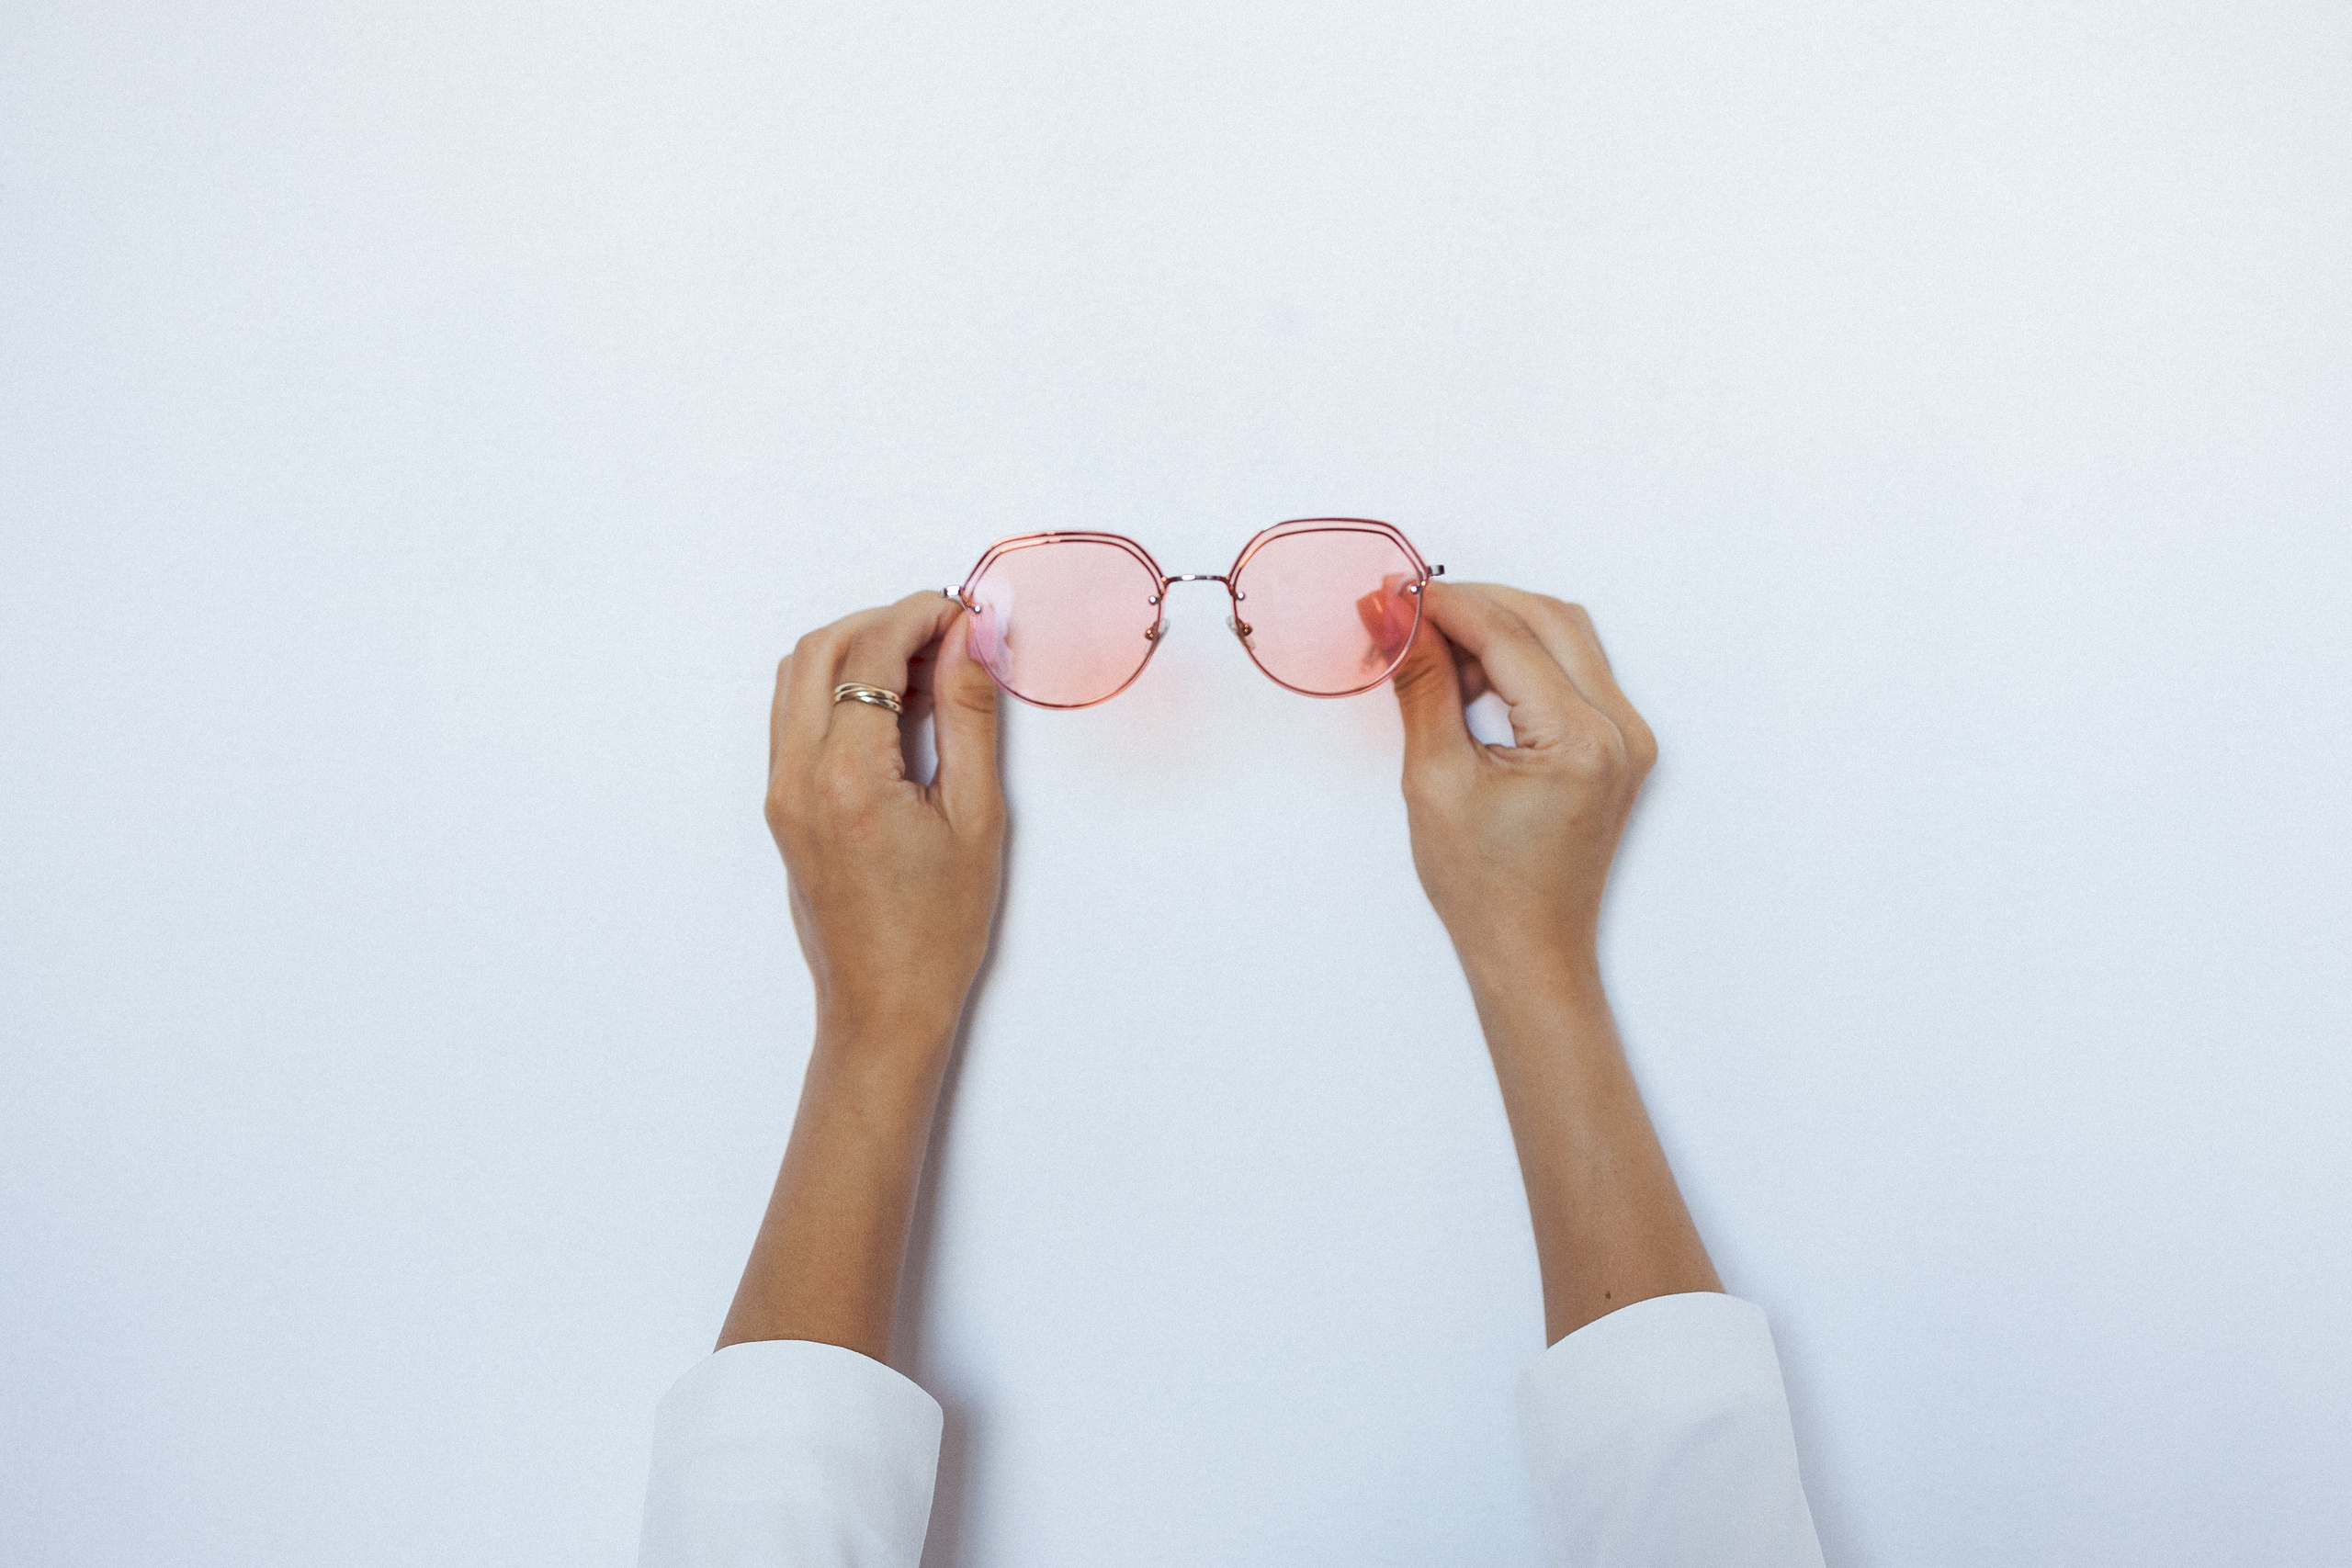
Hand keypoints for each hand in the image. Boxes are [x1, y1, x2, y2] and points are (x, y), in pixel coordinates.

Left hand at [766, 591, 1006, 1051]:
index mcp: (847, 778)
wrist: (884, 1006)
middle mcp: (797, 777)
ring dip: (858, 649)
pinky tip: (897, 709)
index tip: (967, 615)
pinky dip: (841, 688)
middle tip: (949, 634)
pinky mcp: (782, 806)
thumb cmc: (938, 930)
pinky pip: (797, 717)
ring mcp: (780, 791)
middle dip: (884, 621)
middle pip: (820, 648)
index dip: (922, 616)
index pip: (872, 651)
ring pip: (799, 676)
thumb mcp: (976, 817)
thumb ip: (971, 717)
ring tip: (927, 670)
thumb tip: (972, 641)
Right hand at [1391, 585, 1712, 1341]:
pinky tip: (1474, 680)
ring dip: (1499, 626)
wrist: (1531, 954)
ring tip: (1434, 651)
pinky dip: (1522, 657)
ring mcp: (1628, 736)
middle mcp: (1620, 729)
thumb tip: (1398, 618)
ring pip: (1565, 634)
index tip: (1390, 594)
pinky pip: (1573, 670)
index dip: (1442, 605)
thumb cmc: (1483, 888)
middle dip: (1473, 604)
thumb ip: (1423, 685)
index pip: (1507, 634)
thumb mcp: (1434, 779)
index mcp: (1579, 740)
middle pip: (1547, 617)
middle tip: (1405, 612)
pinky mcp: (1620, 746)